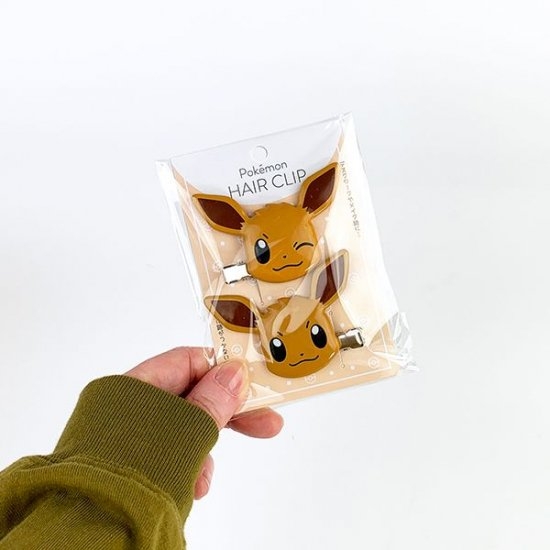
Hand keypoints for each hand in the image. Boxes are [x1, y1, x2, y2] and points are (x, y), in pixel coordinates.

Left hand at [125, 347, 282, 499]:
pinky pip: (170, 453)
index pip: (188, 362)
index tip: (253, 384)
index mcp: (134, 385)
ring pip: (183, 430)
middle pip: (191, 397)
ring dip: (205, 449)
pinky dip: (186, 466)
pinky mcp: (131, 461)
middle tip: (268, 423)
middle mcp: (129, 406)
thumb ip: (213, 400)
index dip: (222, 370)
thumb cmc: (137, 472)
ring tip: (205, 478)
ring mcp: (129, 435)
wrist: (93, 529)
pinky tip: (192, 487)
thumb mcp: (185, 431)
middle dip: (227, 414)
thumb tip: (235, 371)